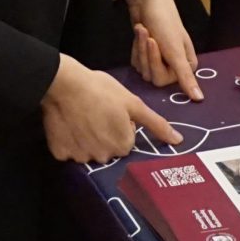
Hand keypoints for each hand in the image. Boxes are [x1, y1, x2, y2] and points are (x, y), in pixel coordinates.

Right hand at [43, 55, 177, 162]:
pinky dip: (69, 140)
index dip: (121, 124)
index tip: (112, 110)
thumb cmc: (101, 89)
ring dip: (87, 137)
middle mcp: (103, 156)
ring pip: (88, 150)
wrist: (64, 83)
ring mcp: (81, 157)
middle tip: (97, 112)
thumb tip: (178, 140)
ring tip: (82, 116)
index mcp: (123, 145)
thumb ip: (156, 124)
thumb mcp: (133, 103)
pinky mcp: (61, 153)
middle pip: (108, 148)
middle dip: (105, 133)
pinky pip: (68, 151)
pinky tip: (69, 123)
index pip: (127, 141)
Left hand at [121, 0, 203, 100]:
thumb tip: (199, 99)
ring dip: (140, 48)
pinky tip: (140, 32)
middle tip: (148, 35)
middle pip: (151, 76)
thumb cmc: (164, 21)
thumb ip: (185, 76)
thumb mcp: (175, 50)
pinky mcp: (147, 54)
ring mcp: (160, 59)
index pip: (164, 80)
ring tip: (144, 30)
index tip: (155, 43)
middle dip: (146, 54)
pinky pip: (136, 61)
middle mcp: (174, 65)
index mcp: (186, 65)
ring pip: (143, 69)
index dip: (155, 62)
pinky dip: (136, 47)